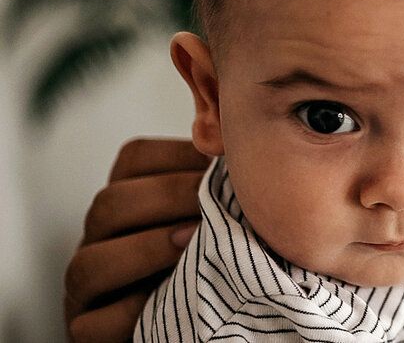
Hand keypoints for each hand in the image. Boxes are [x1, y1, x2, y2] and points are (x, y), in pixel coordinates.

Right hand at [64, 138, 208, 342]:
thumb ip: (220, 188)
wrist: (205, 320)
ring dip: (147, 249)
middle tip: (216, 200)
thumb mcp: (211, 218)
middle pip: (110, 204)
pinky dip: (132, 311)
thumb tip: (245, 150)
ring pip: (90, 263)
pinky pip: (93, 322)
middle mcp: (100, 240)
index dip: (178, 155)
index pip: (134, 161)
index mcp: (129, 203)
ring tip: (193, 243)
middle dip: (168, 196)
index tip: (224, 162)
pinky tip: (172, 299)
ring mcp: (87, 289)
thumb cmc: (211, 263)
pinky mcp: (88, 331)